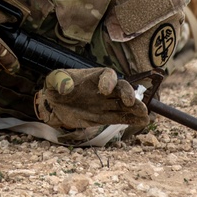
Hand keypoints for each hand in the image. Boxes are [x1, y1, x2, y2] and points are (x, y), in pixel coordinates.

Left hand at [34, 66, 148, 130]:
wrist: (56, 104)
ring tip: (144, 114)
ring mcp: (106, 103)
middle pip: (120, 88)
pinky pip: (120, 117)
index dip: (108, 81)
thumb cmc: (56, 87)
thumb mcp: (52, 80)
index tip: (105, 90)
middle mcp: (103, 89)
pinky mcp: (105, 117)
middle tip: (131, 102)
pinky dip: (131, 119)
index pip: (106, 74)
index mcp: (93, 77)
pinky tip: (142, 121)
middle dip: (128, 93)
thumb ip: (58, 80)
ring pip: (124, 104)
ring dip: (135, 108)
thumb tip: (66, 87)